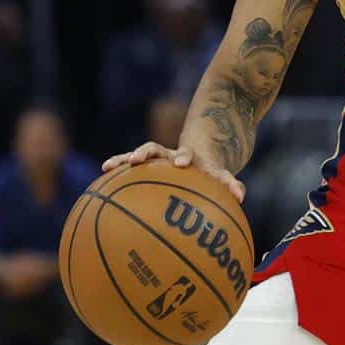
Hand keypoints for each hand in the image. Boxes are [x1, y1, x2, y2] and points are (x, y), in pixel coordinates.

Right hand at [102, 141, 244, 203]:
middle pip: (157, 148)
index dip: (186, 158)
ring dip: (128, 157)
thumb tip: (241, 198)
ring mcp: (159, 156)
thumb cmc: (213, 168)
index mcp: (191, 157)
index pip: (187, 154)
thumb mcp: (224, 172)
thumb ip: (231, 183)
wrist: (206, 146)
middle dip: (146, 152)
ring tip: (108, 165)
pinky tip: (103, 169)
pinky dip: (119, 163)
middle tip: (136, 160)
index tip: (181, 163)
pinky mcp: (150, 158)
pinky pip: (130, 163)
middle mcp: (171, 154)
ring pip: (138, 153)